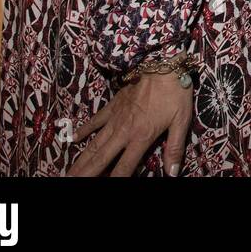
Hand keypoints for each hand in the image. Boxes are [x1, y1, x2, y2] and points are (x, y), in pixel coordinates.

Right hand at [67, 71, 193, 176]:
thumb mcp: (181, 121)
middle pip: (102, 158)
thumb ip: (175, 148)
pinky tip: (74, 140)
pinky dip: (84, 131)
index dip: (114, 180)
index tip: (102, 188)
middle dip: (87, 174)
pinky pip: (95, 121)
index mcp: (141, 137)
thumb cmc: (175, 92)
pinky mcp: (112, 105)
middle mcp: (123, 131)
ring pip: (94, 144)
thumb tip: (172, 173)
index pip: (124, 167)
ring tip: (69, 172)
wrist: (161, 63)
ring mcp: (115, 118)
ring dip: (81, 160)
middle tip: (70, 182)